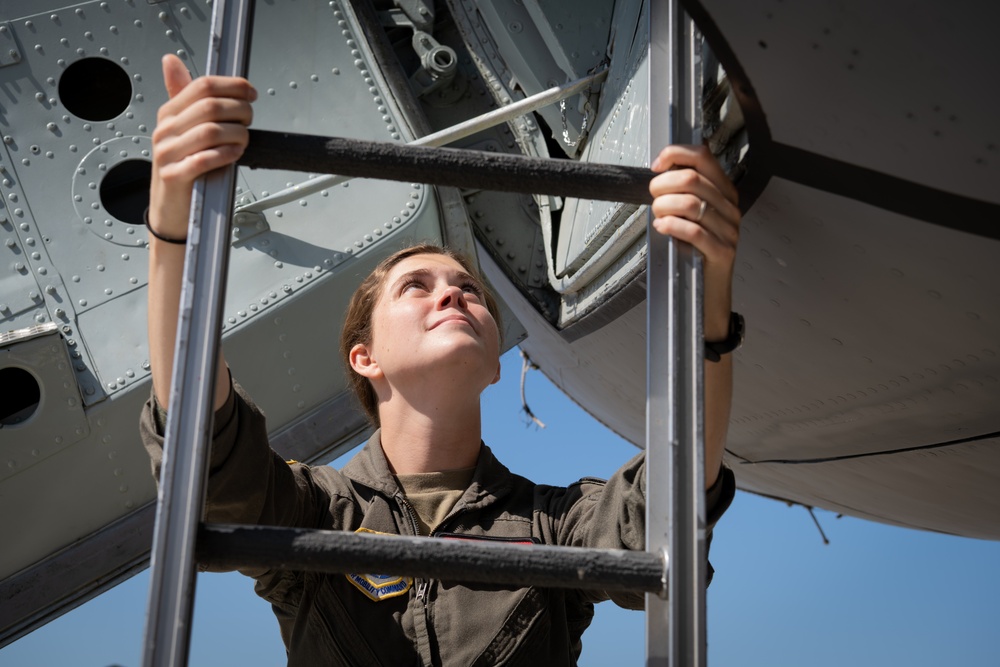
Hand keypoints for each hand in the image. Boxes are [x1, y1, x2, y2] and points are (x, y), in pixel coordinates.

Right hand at [148, 54, 256, 240]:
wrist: (171, 212)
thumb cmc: (183, 169)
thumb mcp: (181, 131)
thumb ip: (183, 98)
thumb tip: (170, 60)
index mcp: (169, 114)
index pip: (202, 85)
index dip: (233, 86)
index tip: (251, 94)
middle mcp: (166, 130)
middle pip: (210, 106)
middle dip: (240, 110)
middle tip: (250, 121)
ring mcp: (167, 154)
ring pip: (210, 131)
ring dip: (237, 134)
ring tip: (244, 141)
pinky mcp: (174, 177)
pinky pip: (204, 159)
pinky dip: (226, 154)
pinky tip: (235, 154)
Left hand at [648, 145, 740, 338]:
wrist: (707, 294)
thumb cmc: (694, 252)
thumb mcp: (690, 216)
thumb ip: (682, 192)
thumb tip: (659, 171)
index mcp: (724, 192)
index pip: (703, 156)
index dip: (676, 154)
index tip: (656, 165)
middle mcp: (730, 207)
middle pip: (692, 179)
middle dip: (662, 186)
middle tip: (652, 198)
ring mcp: (729, 229)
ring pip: (691, 204)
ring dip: (664, 206)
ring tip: (657, 216)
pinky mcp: (722, 251)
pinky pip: (694, 231)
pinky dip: (672, 226)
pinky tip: (662, 228)